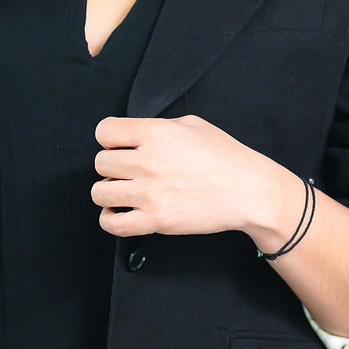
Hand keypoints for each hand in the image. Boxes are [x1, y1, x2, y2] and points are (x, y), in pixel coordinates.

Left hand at [92, 114, 278, 238]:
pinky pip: (112, 223)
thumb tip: (134, 135)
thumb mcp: (193, 125)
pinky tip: (118, 213)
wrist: (249, 191)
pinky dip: (109, 219)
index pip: (105, 131)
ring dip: (108, 192)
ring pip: (100, 192)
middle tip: (128, 172)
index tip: (119, 147)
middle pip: (100, 162)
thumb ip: (159, 127)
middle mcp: (149, 161)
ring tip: (123, 193)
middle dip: (111, 167)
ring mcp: (151, 193)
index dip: (109, 139)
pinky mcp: (157, 221)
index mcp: (157, 133)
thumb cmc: (226, 157)